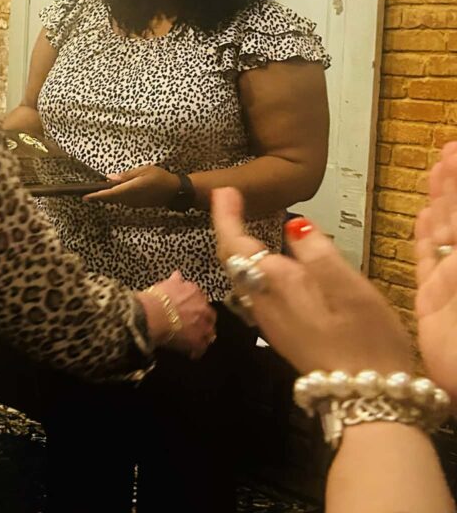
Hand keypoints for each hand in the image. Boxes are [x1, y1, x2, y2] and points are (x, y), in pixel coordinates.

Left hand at [84, 165, 178, 206]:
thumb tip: (109, 178)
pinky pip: (122, 202)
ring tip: (93, 194)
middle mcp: (131, 198)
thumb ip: (126, 175)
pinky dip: (114, 198)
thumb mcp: (144, 170)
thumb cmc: (160, 177)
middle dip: (98, 197)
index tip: (86, 196)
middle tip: (85, 195)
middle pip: (110, 199)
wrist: (174, 191)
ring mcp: (134, 203)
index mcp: (132, 188)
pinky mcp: (137, 205)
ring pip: (116, 201)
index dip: (97, 195)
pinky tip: (109, 195)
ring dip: (105, 198)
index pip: (111, 193)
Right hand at [138, 270, 215, 357]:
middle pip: (209, 316)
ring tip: (196, 340)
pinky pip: (200, 349)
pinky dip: (196, 351)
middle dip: (204, 320)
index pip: (201, 299)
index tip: (191, 309)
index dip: (196, 305)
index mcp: (196, 293)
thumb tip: (178, 275)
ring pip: (209, 333)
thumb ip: (175, 280)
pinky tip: (191, 353)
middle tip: (195, 324)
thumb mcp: (165, 284)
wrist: (152, 315)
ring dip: (203, 336)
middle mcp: (203, 308)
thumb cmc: (156, 298)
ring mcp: (202, 326)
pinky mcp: (197, 342)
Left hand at [212, 187, 412, 374]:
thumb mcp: (348, 286)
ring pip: (241, 276)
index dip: (226, 215)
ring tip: (244, 224)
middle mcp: (261, 301)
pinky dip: (252, 267)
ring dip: (238, 248)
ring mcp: (267, 319)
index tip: (224, 190)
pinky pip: (254, 290)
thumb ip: (316, 252)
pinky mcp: (279, 331)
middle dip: (228, 228)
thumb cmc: (364, 337)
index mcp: (276, 282)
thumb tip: (291, 225)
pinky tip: (267, 262)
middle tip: (230, 200)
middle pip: (232, 259)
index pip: (237, 242)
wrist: (362, 396)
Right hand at [414, 142, 456, 410]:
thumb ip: (453, 232)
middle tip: (449, 149)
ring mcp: (454, 283)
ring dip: (442, 202)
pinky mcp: (434, 304)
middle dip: (456, 184)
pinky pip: (426, 264)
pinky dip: (423, 240)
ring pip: (445, 234)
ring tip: (437, 171)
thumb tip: (441, 212)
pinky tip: (422, 219)